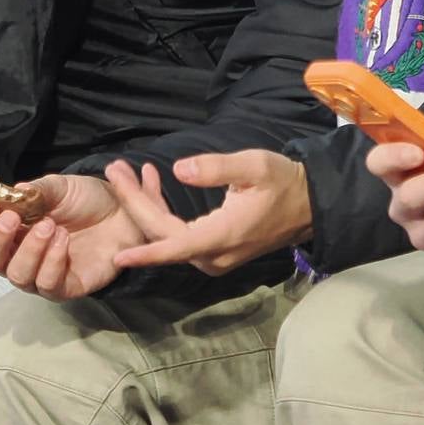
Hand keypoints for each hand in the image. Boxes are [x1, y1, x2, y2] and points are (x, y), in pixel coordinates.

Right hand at [0, 174, 147, 301]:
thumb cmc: (85, 200)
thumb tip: (10, 192)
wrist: (124, 210)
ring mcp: (40, 273)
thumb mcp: (59, 187)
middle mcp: (17, 254)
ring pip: (17, 275)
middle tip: (11, 218)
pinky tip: (64, 241)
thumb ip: (34, 191)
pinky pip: (47, 285)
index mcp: (8, 228)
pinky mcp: (65, 287)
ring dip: (29, 250)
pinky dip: (51, 263)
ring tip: (51, 226)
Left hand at [104, 150, 312, 274]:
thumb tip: (178, 169)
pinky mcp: (213, 253)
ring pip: (167, 237)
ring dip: (145, 206)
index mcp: (223, 236)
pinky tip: (152, 188)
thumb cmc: (283, 183)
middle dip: (134, 203)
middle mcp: (213, 255)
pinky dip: (161, 213)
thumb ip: (216, 168)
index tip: (117, 256)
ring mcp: (213, 258)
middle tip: (114, 170)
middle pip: (162, 235)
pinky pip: (178, 237)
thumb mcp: (254, 166)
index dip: (145, 253)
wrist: (308, 205)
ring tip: (126, 174)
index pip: (175, 247)